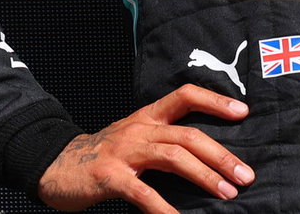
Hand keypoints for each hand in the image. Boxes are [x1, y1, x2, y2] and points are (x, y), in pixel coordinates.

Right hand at [36, 84, 254, 213]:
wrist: (54, 164)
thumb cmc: (102, 155)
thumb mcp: (134, 137)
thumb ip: (163, 140)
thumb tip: (207, 157)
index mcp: (147, 117)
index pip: (185, 96)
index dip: (215, 101)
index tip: (242, 112)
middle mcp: (139, 129)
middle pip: (188, 135)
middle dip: (221, 155)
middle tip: (246, 176)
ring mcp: (124, 152)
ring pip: (173, 157)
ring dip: (204, 176)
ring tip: (227, 193)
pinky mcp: (109, 177)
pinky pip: (143, 193)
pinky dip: (165, 208)